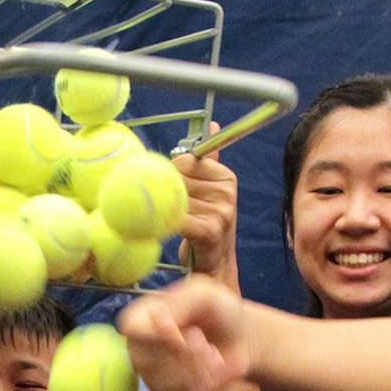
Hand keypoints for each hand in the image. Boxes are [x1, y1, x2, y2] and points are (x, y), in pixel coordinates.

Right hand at [117, 277, 254, 390]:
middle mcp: (140, 346)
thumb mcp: (206, 295)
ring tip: (216, 360)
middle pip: (143, 360)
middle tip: (209, 348)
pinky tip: (210, 378)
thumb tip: (160, 327)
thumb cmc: (222, 312)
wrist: (243, 341)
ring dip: (195, 374)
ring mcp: (149, 374)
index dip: (154, 336)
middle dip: (184, 357)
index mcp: (144, 315)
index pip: (130, 327)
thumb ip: (181, 303)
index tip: (182, 337)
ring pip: (158, 384)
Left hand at [176, 138, 240, 287]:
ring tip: (175, 225)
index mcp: (227, 178)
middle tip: (176, 213)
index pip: (187, 161)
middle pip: (178, 179)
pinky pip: (175, 218)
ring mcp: (220, 211)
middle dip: (169, 194)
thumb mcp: (211, 192)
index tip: (179, 193)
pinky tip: (165, 231)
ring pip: (174, 199)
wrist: (215, 266)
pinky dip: (164, 224)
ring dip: (166, 211)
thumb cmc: (208, 226)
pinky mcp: (209, 230)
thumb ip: (208, 162)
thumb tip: (213, 124)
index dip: (174, 176)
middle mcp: (227, 192)